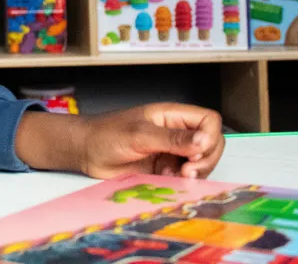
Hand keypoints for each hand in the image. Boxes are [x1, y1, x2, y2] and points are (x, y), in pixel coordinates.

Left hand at [81, 103, 224, 179]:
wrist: (85, 152)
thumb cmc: (106, 135)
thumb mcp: (140, 135)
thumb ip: (173, 139)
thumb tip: (205, 140)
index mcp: (171, 115)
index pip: (209, 121)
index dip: (210, 137)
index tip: (195, 153)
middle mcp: (176, 132)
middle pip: (211, 144)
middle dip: (205, 160)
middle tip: (187, 170)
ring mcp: (171, 151)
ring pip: (201, 163)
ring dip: (193, 173)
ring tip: (172, 174)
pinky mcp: (164, 168)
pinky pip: (185, 176)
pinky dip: (181, 181)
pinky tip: (166, 179)